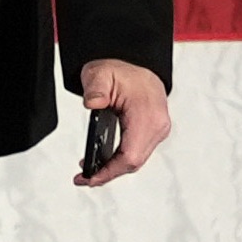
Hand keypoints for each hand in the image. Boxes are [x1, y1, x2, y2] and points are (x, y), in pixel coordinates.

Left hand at [75, 60, 170, 186]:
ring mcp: (158, 130)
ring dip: (113, 169)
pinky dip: (120, 160)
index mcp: (147, 115)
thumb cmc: (122, 69)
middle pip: (133, 162)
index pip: (131, 155)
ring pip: (136, 160)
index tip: (90, 178)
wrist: (138, 62)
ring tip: (89, 173)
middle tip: (83, 179)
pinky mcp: (154, 131)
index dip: (110, 171)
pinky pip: (137, 152)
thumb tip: (92, 104)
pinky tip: (104, 163)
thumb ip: (95, 89)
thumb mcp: (101, 74)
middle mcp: (157, 126)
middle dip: (108, 174)